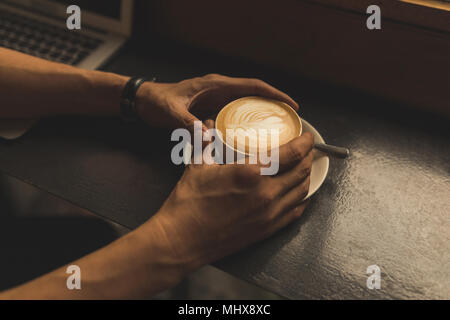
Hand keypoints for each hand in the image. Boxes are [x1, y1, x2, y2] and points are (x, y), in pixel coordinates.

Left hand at [135, 74, 298, 133]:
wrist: (144, 101)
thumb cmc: (157, 101)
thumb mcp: (171, 112)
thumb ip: (187, 124)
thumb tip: (206, 138)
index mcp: (216, 86)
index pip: (252, 86)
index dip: (274, 94)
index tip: (291, 105)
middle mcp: (220, 90)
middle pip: (255, 95)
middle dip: (274, 106)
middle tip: (291, 122)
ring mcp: (217, 100)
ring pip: (246, 106)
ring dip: (262, 115)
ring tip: (278, 131)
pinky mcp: (212, 109)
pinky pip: (235, 115)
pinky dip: (247, 123)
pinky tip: (252, 138)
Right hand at [146, 130, 313, 272]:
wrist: (183, 240)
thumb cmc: (189, 203)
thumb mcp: (198, 166)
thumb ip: (207, 141)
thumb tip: (208, 124)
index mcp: (251, 174)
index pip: (291, 154)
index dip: (305, 143)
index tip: (307, 137)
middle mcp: (266, 194)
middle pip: (301, 171)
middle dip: (308, 157)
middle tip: (307, 149)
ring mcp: (269, 214)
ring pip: (301, 191)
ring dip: (307, 176)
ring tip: (304, 167)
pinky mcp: (266, 230)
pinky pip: (294, 212)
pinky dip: (301, 199)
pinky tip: (299, 193)